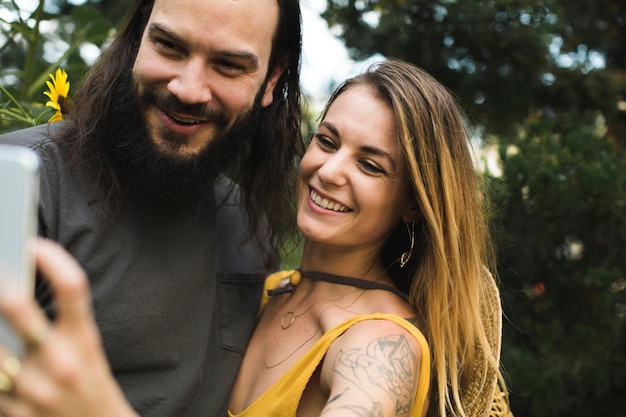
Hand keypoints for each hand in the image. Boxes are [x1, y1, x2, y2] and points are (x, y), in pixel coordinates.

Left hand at [0, 238, 136, 416]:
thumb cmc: (90, 383)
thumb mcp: (86, 347)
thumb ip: (61, 320)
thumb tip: (16, 289)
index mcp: (84, 339)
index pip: (73, 288)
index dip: (53, 260)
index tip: (34, 244)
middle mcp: (59, 362)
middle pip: (18, 309)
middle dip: (0, 288)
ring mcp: (32, 390)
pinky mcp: (13, 413)